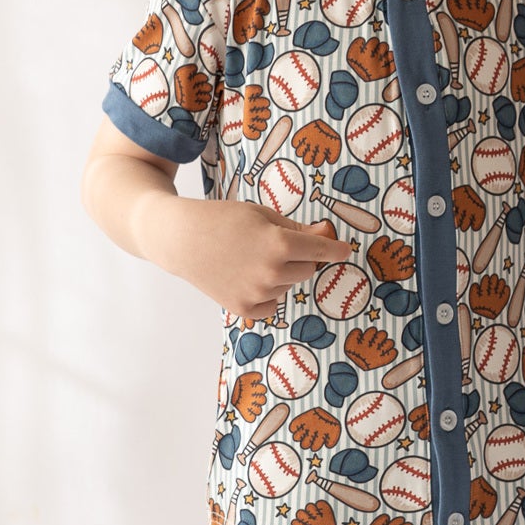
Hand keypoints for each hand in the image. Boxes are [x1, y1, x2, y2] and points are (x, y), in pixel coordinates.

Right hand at [145, 198, 349, 319]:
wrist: (182, 239)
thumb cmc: (224, 219)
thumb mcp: (263, 215)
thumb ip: (298, 229)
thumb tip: (327, 234)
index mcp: (280, 244)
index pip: (322, 251)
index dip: (335, 249)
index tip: (343, 250)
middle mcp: (272, 272)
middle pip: (308, 270)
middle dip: (301, 258)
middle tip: (276, 246)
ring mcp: (257, 293)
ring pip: (289, 285)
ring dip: (281, 274)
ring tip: (252, 258)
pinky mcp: (244, 309)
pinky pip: (273, 304)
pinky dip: (268, 293)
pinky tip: (249, 278)